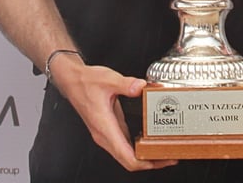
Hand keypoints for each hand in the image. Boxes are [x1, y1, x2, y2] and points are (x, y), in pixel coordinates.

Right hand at [48, 54, 176, 171]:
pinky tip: (149, 141)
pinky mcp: (109, 130)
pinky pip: (125, 146)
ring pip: (126, 156)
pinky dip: (138, 148)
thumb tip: (141, 87)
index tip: (161, 160)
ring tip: (163, 151)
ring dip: (144, 157)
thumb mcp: (108, 79)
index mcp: (105, 128)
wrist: (72, 81)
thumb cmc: (86, 82)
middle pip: (129, 161)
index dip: (145, 163)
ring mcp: (106, 134)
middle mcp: (105, 135)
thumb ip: (126, 84)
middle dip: (150, 163)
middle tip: (170, 158)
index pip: (127, 157)